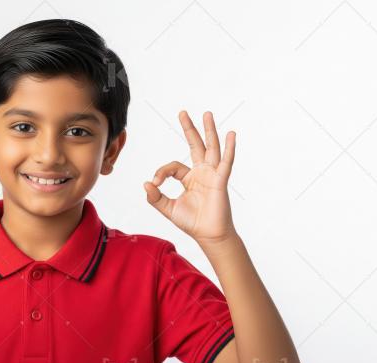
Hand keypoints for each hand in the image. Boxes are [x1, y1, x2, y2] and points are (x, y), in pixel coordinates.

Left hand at [143, 111, 237, 244]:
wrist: (207, 235)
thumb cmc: (191, 222)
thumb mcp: (168, 208)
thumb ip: (155, 197)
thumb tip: (146, 183)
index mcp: (189, 178)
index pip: (173, 166)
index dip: (162, 172)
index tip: (156, 184)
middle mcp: (201, 172)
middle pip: (195, 145)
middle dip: (189, 129)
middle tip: (182, 113)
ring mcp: (212, 175)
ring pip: (211, 148)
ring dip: (209, 131)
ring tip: (207, 114)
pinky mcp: (221, 181)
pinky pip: (225, 162)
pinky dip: (229, 148)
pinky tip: (230, 135)